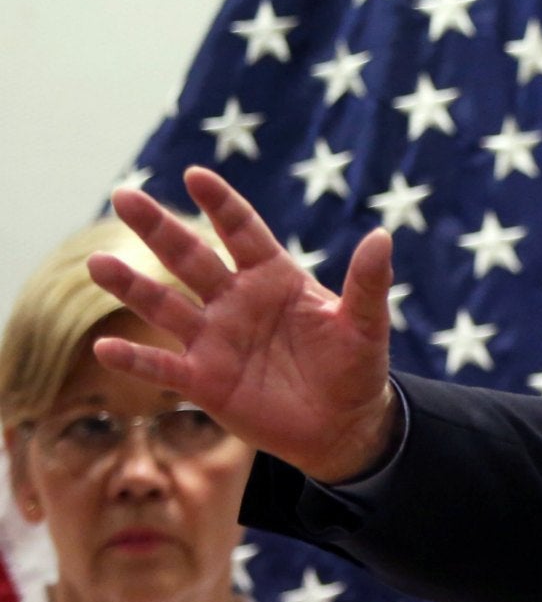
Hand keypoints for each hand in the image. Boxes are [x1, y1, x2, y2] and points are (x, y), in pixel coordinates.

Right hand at [92, 167, 399, 482]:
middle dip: (159, 228)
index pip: (242, 231)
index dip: (220, 204)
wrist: (344, 426)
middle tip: (125, 196)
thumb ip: (368, 282)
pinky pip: (163, 367)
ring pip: (165, 306)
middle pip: (191, 257)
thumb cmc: (355, 368)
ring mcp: (215, 340)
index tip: (196, 175)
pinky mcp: (204, 381)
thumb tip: (383, 235)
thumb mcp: (366, 325)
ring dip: (133, 286)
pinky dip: (135, 358)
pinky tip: (105, 348)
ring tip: (99, 262)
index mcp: (273, 278)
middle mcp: (235, 301)